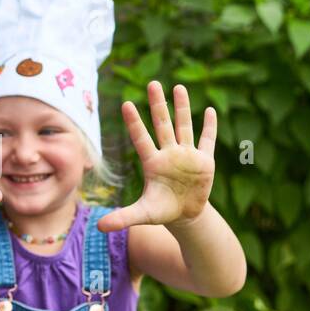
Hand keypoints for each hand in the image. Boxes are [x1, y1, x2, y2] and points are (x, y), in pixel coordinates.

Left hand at [99, 81, 216, 231]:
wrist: (185, 215)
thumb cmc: (161, 211)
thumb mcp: (142, 214)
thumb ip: (122, 217)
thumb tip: (99, 227)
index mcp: (152, 162)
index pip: (141, 138)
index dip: (134, 123)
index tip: (126, 104)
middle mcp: (168, 153)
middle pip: (162, 124)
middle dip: (158, 105)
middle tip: (153, 83)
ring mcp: (186, 155)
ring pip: (184, 126)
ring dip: (182, 107)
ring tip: (178, 87)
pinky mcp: (204, 161)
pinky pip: (207, 140)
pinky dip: (209, 127)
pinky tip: (210, 111)